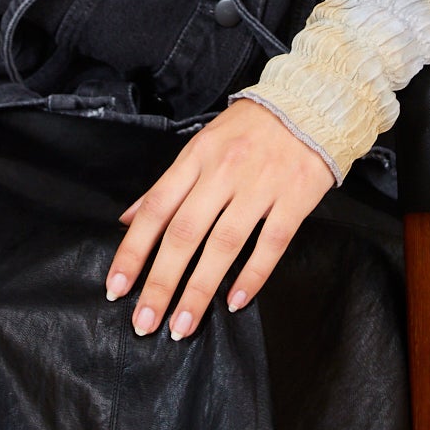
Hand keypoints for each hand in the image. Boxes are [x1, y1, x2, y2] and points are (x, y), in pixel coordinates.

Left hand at [103, 97, 335, 339]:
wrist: (313, 102)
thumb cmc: (251, 128)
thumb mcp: (201, 144)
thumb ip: (167, 184)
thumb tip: (127, 218)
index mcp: (195, 157)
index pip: (155, 208)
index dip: (133, 250)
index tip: (116, 287)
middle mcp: (223, 172)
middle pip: (184, 234)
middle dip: (160, 283)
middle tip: (144, 323)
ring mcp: (260, 186)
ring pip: (223, 245)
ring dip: (200, 290)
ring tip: (182, 326)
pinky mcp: (294, 198)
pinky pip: (271, 243)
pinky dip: (253, 275)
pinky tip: (236, 302)